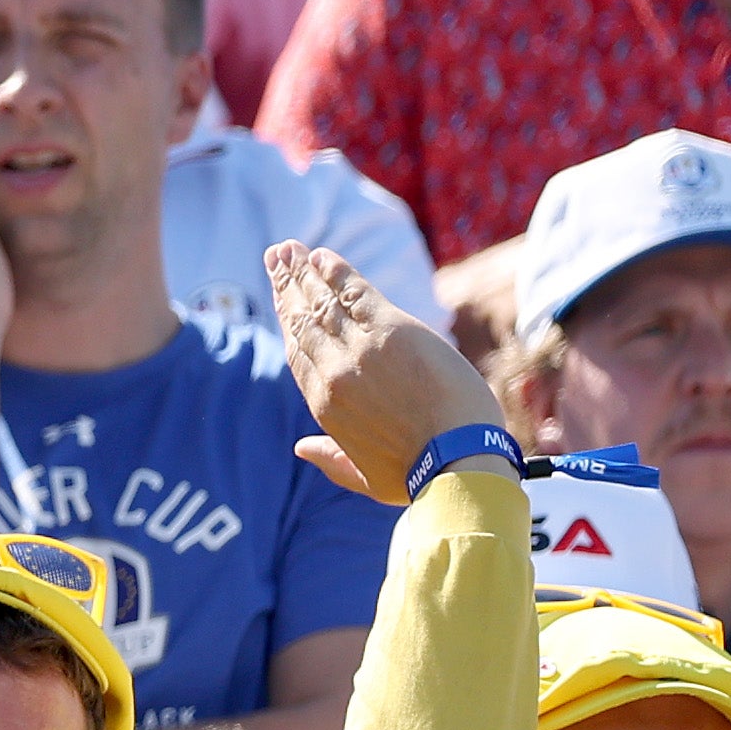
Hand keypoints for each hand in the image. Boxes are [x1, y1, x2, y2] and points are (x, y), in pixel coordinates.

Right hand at [268, 238, 504, 501]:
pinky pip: (355, 293)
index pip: (298, 352)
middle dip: (287, 286)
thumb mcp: (367, 480)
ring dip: (303, 272)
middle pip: (303, 320)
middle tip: (275, 257)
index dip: (287, 319)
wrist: (455, 465)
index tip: (281, 298)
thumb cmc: (418, 478)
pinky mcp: (391, 332)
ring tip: (289, 249)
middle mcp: (333, 372)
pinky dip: (336, 272)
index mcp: (325, 405)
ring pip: (322, 302)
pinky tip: (322, 256)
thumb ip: (332, 461)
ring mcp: (359, 350)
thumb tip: (302, 448)